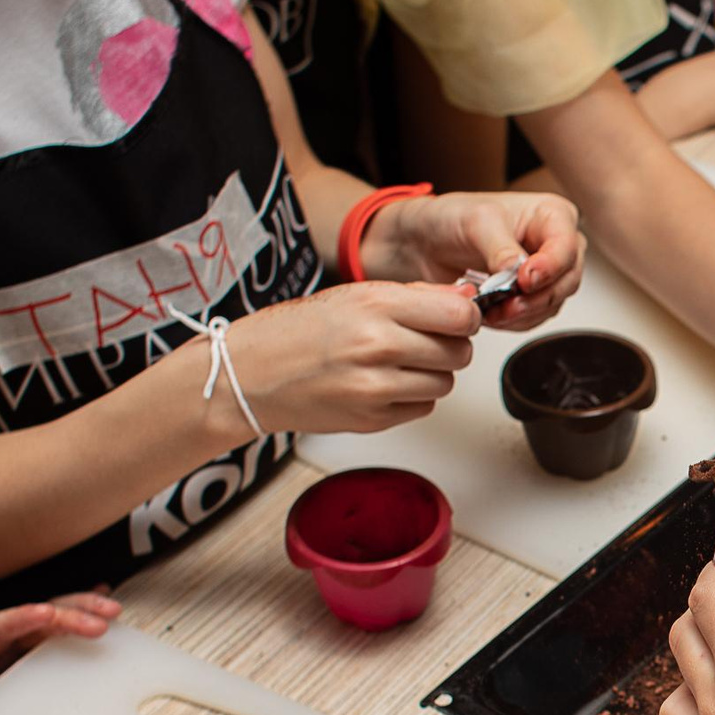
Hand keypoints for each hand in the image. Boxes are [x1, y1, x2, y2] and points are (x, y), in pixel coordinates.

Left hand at [0, 591, 121, 714]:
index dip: (22, 619)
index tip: (47, 613)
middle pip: (35, 619)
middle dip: (69, 613)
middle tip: (102, 620)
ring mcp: (13, 648)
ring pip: (50, 621)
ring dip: (80, 610)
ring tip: (112, 611)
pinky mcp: (23, 655)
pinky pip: (54, 632)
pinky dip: (78, 615)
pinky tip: (104, 605)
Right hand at [222, 280, 478, 435]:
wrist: (249, 374)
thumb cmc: (297, 331)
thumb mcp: (355, 295)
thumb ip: (413, 298)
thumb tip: (464, 299)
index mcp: (376, 305)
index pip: (460, 314)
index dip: (465, 317)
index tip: (454, 317)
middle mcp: (379, 346)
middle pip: (459, 352)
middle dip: (450, 346)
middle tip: (425, 341)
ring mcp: (377, 388)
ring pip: (446, 383)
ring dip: (432, 374)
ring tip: (399, 363)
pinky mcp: (373, 419)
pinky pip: (423, 407)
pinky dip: (413, 397)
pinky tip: (385, 384)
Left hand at [366, 191, 584, 331]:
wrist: (425, 243)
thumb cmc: (452, 219)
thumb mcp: (476, 222)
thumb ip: (501, 248)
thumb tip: (519, 271)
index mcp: (551, 215)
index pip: (567, 247)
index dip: (550, 267)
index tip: (525, 280)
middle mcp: (554, 244)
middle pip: (566, 280)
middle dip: (536, 297)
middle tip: (508, 304)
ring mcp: (545, 274)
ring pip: (552, 303)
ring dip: (523, 313)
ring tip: (492, 311)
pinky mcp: (530, 296)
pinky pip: (534, 317)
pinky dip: (514, 321)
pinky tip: (491, 314)